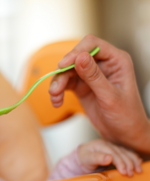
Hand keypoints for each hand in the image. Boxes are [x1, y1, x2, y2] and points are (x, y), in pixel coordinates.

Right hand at [48, 34, 149, 152]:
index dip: (75, 52)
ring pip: (67, 71)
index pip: (92, 45)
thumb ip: (94, 77)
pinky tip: (57, 102)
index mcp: (116, 61)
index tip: (62, 65)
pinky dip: (58, 91)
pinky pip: (65, 83)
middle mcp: (102, 64)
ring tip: (55, 97)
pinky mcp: (82, 86)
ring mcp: (90, 75)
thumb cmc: (126, 116)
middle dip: (63, 72)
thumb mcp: (110, 97)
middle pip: (75, 57)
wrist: (123, 135)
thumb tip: (80, 57)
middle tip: (55, 89)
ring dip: (58, 83)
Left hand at [78, 139, 141, 176]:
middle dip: (128, 164)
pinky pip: (127, 154)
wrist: (82, 157)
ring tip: (138, 171)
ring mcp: (113, 147)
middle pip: (121, 153)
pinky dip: (134, 159)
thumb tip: (109, 158)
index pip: (113, 153)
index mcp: (100, 145)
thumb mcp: (87, 159)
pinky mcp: (117, 152)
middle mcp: (108, 144)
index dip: (120, 162)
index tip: (124, 172)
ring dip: (133, 161)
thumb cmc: (84, 158)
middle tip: (130, 174)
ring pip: (126, 152)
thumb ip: (97, 158)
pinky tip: (138, 164)